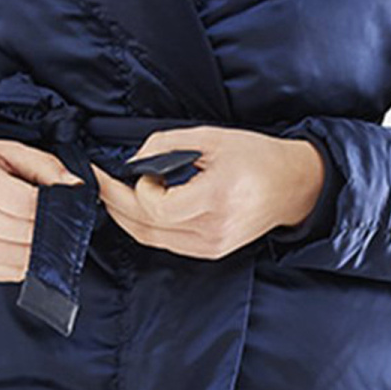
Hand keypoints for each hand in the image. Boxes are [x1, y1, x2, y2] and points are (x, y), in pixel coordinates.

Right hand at [0, 136, 89, 279]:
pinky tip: (25, 244)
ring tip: (43, 230)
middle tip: (62, 220)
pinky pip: (11, 273)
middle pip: (27, 234)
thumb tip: (77, 187)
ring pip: (22, 258)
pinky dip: (27, 262)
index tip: (66, 204)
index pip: (26, 204)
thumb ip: (46, 166)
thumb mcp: (8, 151)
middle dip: (52, 229)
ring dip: (42, 249)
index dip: (54, 207)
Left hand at [89, 128, 327, 259]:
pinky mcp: (209, 252)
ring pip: (150, 239)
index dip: (137, 191)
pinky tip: (136, 208)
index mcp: (217, 198)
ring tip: (111, 194)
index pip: (158, 209)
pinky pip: (164, 244)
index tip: (137, 171)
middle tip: (98, 182)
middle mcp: (213, 229)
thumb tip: (133, 159)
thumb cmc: (256, 157)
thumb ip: (167, 144)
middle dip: (115, 203)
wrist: (292, 187)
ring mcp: (211, 246)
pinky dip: (144, 226)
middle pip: (146, 227)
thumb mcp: (213, 137)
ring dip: (125, 217)